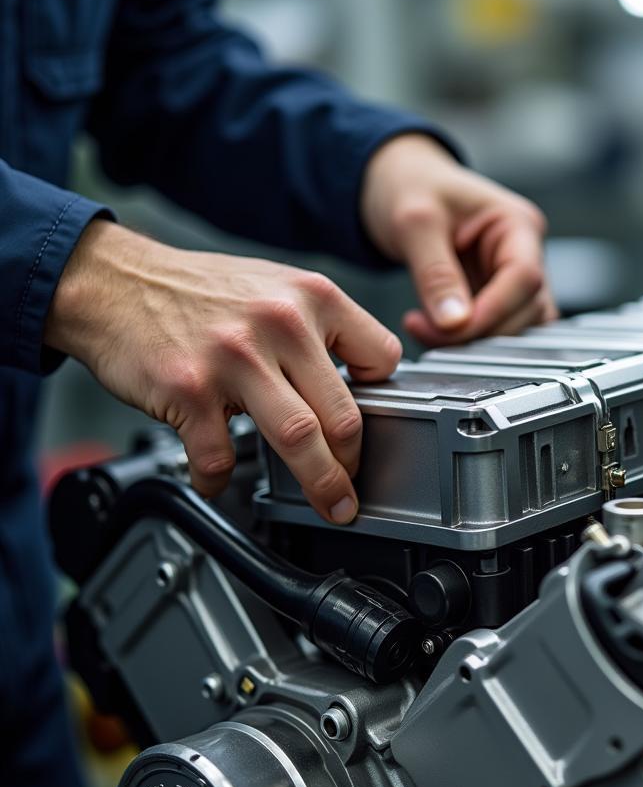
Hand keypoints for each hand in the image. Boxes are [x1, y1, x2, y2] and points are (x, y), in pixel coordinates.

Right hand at [44, 221, 400, 522]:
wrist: (115, 283)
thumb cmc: (200, 292)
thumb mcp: (277, 286)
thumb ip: (320, 327)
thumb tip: (360, 384)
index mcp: (312, 296)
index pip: (381, 358)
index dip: (383, 397)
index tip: (374, 423)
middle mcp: (280, 322)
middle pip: (343, 415)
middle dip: (353, 464)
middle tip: (352, 488)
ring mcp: (235, 358)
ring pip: (299, 440)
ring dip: (319, 485)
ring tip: (327, 504)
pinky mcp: (190, 390)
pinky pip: (221, 457)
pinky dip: (221, 481)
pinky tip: (217, 480)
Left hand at [361, 134, 557, 345]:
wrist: (399, 184)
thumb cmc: (411, 186)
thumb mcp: (415, 223)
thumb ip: (436, 274)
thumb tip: (455, 323)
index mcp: (518, 223)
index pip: (524, 279)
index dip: (493, 311)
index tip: (453, 329)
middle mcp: (525, 252)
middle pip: (524, 310)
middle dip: (477, 330)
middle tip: (424, 330)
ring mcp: (513, 278)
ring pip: (516, 328)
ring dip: (474, 340)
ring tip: (425, 329)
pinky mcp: (497, 298)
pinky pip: (496, 331)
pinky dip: (468, 340)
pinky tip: (434, 330)